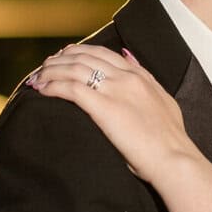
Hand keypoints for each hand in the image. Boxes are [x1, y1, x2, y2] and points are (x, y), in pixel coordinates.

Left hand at [27, 44, 193, 184]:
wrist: (175, 158)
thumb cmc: (170, 140)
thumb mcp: (164, 101)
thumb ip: (147, 79)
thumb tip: (130, 58)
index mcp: (140, 76)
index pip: (103, 53)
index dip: (79, 52)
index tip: (64, 58)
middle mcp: (127, 77)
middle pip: (84, 56)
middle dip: (59, 59)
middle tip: (44, 68)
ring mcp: (115, 90)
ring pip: (73, 68)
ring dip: (50, 71)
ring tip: (37, 79)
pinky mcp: (104, 107)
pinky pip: (70, 88)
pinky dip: (52, 86)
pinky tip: (41, 91)